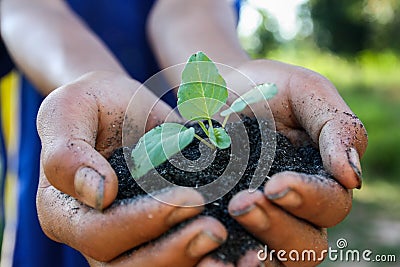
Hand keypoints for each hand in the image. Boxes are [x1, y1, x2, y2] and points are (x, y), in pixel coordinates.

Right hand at [36, 71, 226, 264]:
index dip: (141, 223)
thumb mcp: (68, 111)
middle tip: (214, 231)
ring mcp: (127, 236)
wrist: (117, 106)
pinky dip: (204, 257)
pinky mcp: (155, 229)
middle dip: (173, 252)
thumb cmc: (90, 104)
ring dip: (191, 262)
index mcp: (64, 211)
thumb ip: (68, 152)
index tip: (186, 197)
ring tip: (228, 244)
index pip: (99, 233)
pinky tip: (239, 250)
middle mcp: (93, 233)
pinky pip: (178, 255)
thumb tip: (97, 194)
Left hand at [219, 59, 366, 265]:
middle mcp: (297, 209)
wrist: (217, 93)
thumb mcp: (306, 93)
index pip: (331, 204)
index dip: (309, 200)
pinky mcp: (229, 225)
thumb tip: (352, 178)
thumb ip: (337, 128)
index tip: (275, 185)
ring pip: (275, 259)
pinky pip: (234, 254)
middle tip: (241, 203)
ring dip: (254, 255)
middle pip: (306, 243)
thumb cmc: (266, 88)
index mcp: (323, 179)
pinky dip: (225, 262)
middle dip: (276, 227)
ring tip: (221, 232)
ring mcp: (263, 220)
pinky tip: (206, 259)